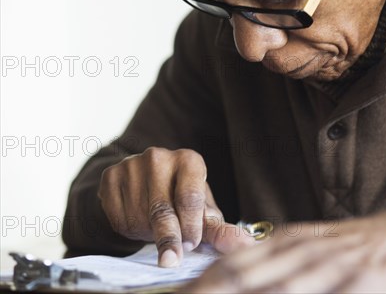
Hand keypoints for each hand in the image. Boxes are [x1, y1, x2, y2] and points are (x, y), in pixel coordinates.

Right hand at [98, 147, 254, 266]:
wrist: (142, 188)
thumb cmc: (181, 201)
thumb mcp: (202, 213)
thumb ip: (220, 230)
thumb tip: (244, 245)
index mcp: (189, 160)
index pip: (190, 196)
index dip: (191, 225)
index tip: (191, 245)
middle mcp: (159, 157)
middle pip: (162, 208)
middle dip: (168, 238)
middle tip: (171, 259)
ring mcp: (131, 164)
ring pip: (139, 215)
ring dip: (147, 233)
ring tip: (155, 230)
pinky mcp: (110, 176)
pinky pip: (117, 214)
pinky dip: (127, 227)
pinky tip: (136, 220)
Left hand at [181, 208, 385, 292]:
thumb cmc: (349, 247)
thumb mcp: (308, 247)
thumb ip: (273, 262)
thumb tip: (231, 278)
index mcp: (288, 243)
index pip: (233, 265)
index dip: (201, 285)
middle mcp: (301, 255)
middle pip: (242, 279)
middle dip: (208, 292)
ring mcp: (329, 271)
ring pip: (278, 289)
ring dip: (237, 293)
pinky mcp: (357, 285)